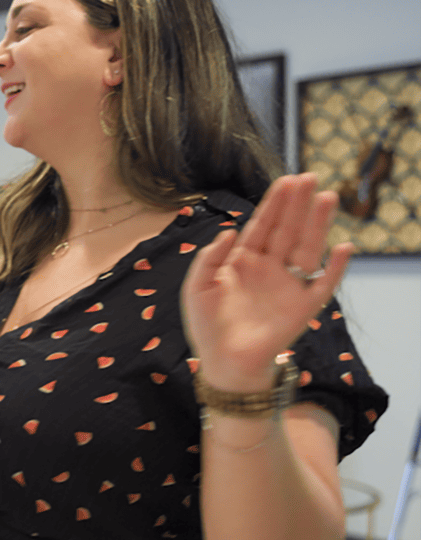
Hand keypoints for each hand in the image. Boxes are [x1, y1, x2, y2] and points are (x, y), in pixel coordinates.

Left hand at [181, 173, 352, 391]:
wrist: (223, 363)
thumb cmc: (207, 325)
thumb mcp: (197, 287)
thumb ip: (209, 258)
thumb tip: (229, 231)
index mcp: (243, 261)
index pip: (262, 226)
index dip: (274, 204)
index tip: (287, 181)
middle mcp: (269, 268)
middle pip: (287, 230)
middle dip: (298, 204)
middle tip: (311, 177)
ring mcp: (288, 286)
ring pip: (307, 248)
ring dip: (318, 224)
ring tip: (327, 198)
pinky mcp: (303, 308)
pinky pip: (323, 284)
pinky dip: (335, 268)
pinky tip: (343, 248)